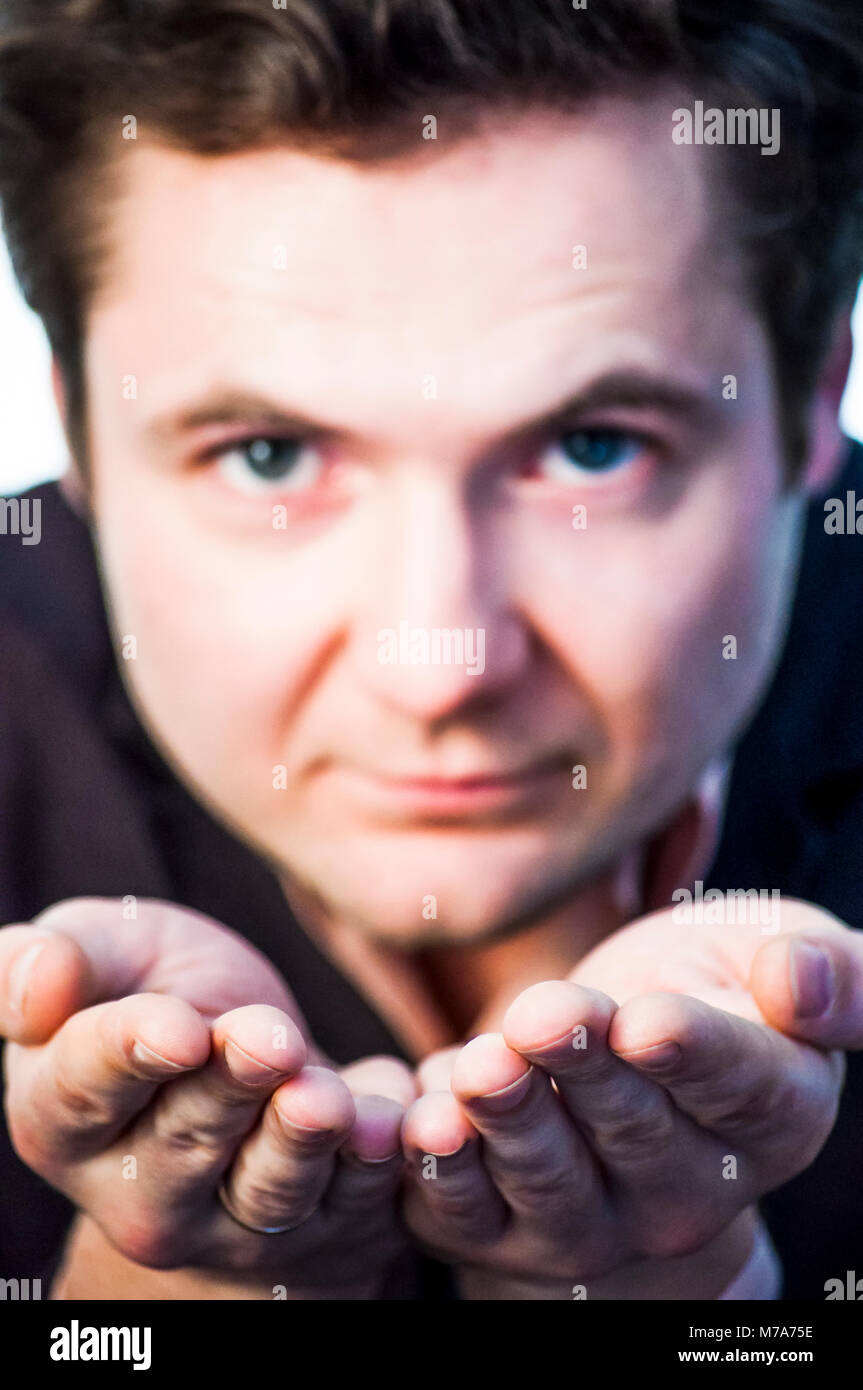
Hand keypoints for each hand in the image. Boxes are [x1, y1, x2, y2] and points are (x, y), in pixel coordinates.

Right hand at [0, 898, 415, 1296]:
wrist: (251, 1047)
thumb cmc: (158, 987)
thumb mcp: (104, 950)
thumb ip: (53, 959)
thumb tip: (38, 989)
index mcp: (66, 1117)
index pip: (86, 1090)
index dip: (131, 1056)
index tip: (178, 1028)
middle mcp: (141, 1191)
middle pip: (185, 1140)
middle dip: (231, 1088)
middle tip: (270, 1039)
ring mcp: (234, 1220)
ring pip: (269, 1188)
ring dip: (301, 1142)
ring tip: (327, 1098)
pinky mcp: (323, 1223)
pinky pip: (355, 1202)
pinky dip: (377, 1167)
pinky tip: (393, 1123)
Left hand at [401, 898, 860, 1298]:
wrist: (626, 1045)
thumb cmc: (715, 982)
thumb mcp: (783, 949)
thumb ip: (830, 971)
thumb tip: (803, 980)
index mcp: (771, 1114)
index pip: (740, 1088)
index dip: (693, 1053)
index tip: (647, 1021)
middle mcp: (688, 1188)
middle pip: (636, 1132)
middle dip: (587, 1073)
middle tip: (548, 1017)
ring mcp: (595, 1218)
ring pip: (551, 1179)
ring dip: (512, 1121)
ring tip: (483, 1065)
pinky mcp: (503, 1224)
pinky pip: (469, 1211)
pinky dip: (444, 1170)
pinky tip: (424, 1116)